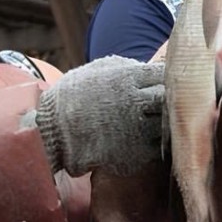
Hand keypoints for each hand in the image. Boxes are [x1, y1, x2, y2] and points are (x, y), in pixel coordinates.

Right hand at [33, 57, 164, 176]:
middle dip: (167, 100)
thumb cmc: (71, 98)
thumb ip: (124, 65)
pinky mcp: (135, 155)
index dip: (164, 79)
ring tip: (149, 121)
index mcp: (127, 79)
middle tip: (158, 103)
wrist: (50, 133)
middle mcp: (136, 104)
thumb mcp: (95, 70)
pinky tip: (142, 138)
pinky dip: (154, 143)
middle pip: (170, 100)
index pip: (163, 74)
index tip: (159, 83)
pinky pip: (157, 148)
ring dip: (163, 123)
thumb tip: (147, 66)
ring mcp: (137, 131)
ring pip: (167, 126)